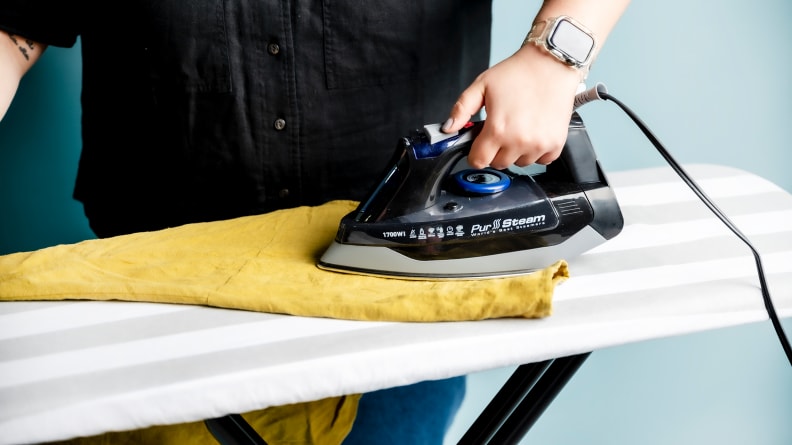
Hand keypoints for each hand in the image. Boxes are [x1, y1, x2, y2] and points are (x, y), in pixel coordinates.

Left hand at [442, 44, 582, 168]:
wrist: (550, 64)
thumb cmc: (518, 73)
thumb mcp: (481, 86)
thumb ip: (461, 109)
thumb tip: (448, 128)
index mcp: (498, 129)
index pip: (478, 161)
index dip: (476, 153)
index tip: (480, 144)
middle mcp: (519, 141)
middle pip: (498, 164)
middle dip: (496, 150)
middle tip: (501, 129)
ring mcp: (539, 145)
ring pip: (520, 163)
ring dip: (517, 151)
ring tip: (520, 127)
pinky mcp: (555, 144)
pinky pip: (542, 160)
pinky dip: (537, 151)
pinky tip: (535, 132)